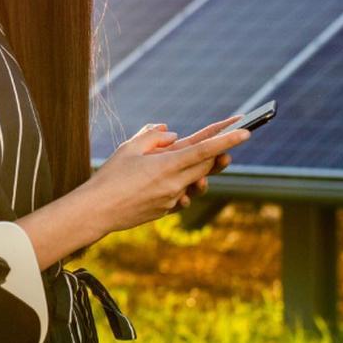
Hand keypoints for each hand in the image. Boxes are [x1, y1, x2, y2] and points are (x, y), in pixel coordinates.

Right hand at [82, 120, 250, 234]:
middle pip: (207, 165)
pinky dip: (181, 185)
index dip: (227, 139)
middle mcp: (175, 184)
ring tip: (190, 161)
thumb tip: (173, 134)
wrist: (97, 211)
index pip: (205, 150)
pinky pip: (183, 195)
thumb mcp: (129, 148)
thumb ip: (153, 136)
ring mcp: (172, 199)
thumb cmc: (110, 177)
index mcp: (167, 165)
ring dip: (200, 170)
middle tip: (229, 140)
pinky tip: (167, 181)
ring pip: (197, 181)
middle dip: (219, 153)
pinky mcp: (167, 210)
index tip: (246, 131)